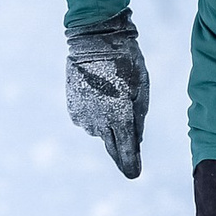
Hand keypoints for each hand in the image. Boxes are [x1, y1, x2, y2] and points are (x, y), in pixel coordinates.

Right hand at [65, 12, 149, 177]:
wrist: (94, 40)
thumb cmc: (126, 62)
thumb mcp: (142, 89)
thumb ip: (139, 118)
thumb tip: (135, 140)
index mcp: (121, 118)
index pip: (127, 152)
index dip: (131, 165)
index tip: (134, 175)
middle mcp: (100, 122)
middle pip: (112, 148)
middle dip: (121, 155)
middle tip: (129, 163)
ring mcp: (83, 117)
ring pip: (100, 132)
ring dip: (108, 127)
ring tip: (112, 102)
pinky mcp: (73, 109)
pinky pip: (87, 121)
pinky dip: (95, 115)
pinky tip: (99, 98)